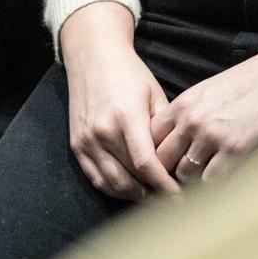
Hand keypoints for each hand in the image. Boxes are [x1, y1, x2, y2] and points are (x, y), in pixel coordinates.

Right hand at [60, 2, 179, 200]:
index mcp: (126, 117)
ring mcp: (86, 140)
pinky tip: (131, 190)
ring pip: (112, 184)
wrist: (92, 57)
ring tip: (153, 198)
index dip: (164, 186)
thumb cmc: (129, 74)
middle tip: (171, 201)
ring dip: (134, 196)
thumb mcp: (154, 95)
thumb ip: (164, 130)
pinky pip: (96, 178)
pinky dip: (114, 189)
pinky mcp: (77, 145)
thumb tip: (180, 162)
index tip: (180, 197)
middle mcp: (103, 131)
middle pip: (130, 179)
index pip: (146, 165)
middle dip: (153, 195)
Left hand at [152, 34, 257, 184]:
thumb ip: (186, 114)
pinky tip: (222, 175)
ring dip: (192, 179)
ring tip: (202, 177)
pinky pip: (212, 179)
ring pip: (185, 173)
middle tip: (178, 178)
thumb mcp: (206, 92)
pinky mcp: (235, 149)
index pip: (151, 137)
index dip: (155, 153)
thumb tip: (173, 141)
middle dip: (169, 171)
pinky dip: (214, 182)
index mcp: (182, 104)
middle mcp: (191, 121)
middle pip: (163, 159)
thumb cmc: (246, 83)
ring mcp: (211, 136)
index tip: (164, 161)